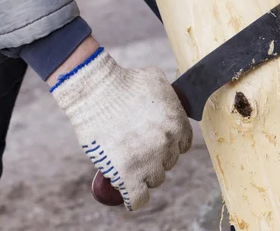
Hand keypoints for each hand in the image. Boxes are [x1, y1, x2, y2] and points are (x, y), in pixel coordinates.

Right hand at [49, 37, 191, 209]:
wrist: (96, 90)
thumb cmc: (124, 81)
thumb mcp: (158, 82)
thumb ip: (170, 99)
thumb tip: (171, 106)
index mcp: (178, 124)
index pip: (183, 145)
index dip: (169, 144)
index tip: (155, 142)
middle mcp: (168, 144)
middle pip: (169, 162)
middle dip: (156, 157)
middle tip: (136, 148)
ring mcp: (149, 161)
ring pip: (155, 179)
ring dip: (144, 174)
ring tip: (128, 162)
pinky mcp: (127, 175)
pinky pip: (138, 198)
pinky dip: (134, 198)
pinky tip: (127, 191)